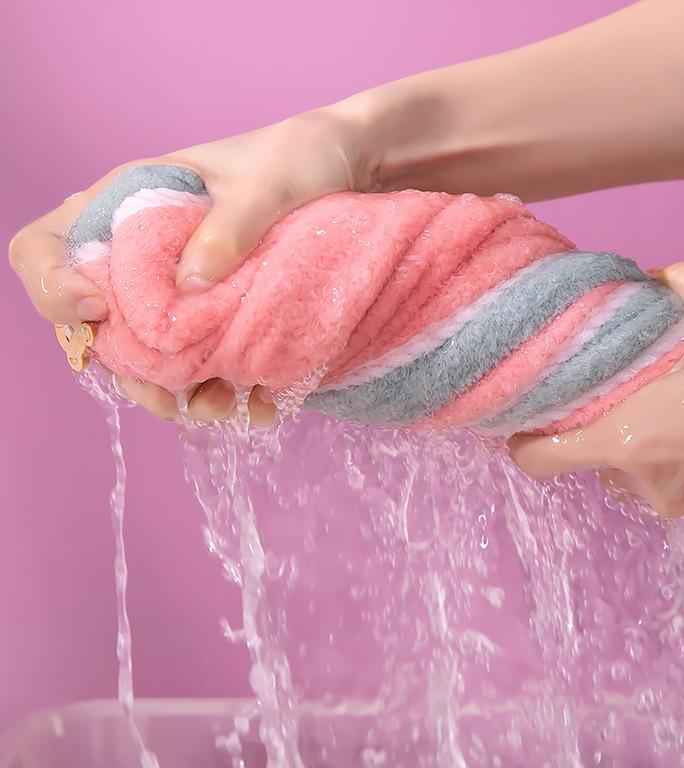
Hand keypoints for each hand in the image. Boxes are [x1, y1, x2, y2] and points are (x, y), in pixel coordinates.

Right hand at [8, 105, 372, 422]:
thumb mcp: (268, 181)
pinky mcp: (221, 320)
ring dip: (176, 394)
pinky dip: (224, 393)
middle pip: (96, 324)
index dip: (51, 285)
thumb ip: (229, 226)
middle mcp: (145, 255)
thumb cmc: (300, 157)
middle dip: (125, 369)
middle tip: (165, 397)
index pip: (47, 245)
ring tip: (220, 408)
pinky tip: (256, 405)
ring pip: (149, 357)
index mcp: (130, 204)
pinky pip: (205, 366)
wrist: (351, 171)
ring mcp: (182, 292)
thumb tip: (189, 286)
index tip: (96, 311)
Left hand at [509, 261, 683, 522]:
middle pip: (585, 461)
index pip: (534, 459)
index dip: (527, 434)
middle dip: (592, 425)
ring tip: (672, 401)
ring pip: (630, 476)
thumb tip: (637, 286)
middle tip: (616, 387)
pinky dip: (677, 459)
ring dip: (637, 443)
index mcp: (629, 440)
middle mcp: (648, 485)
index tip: (537, 410)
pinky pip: (675, 485)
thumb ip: (660, 289)